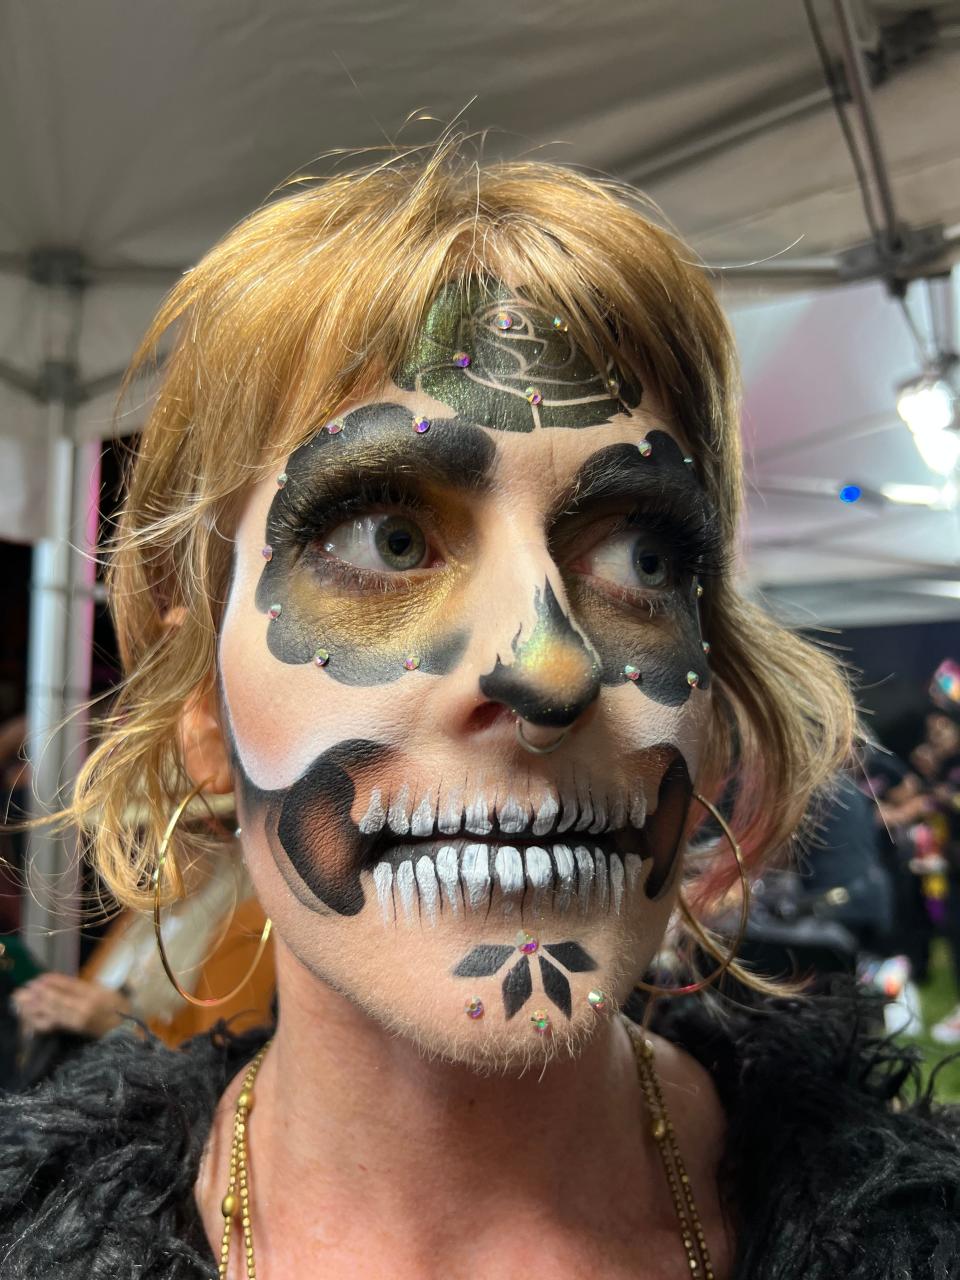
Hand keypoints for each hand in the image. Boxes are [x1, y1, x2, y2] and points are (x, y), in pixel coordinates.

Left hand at [12, 974, 131, 1037]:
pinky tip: (33, 1016)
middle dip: (41, 993)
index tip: (40, 978)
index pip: (69, 985)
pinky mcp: (73, 1029)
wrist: (122, 1027)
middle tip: (28, 988)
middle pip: (58, 999)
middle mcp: (85, 1006)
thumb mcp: (101, 989)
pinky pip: (54, 1024)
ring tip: (26, 1000)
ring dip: (37, 1006)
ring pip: (53, 1012)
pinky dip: (41, 1020)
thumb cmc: (114, 1005)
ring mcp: (78, 1019)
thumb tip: (56, 982)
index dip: (53, 981)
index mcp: (94, 993)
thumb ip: (80, 986)